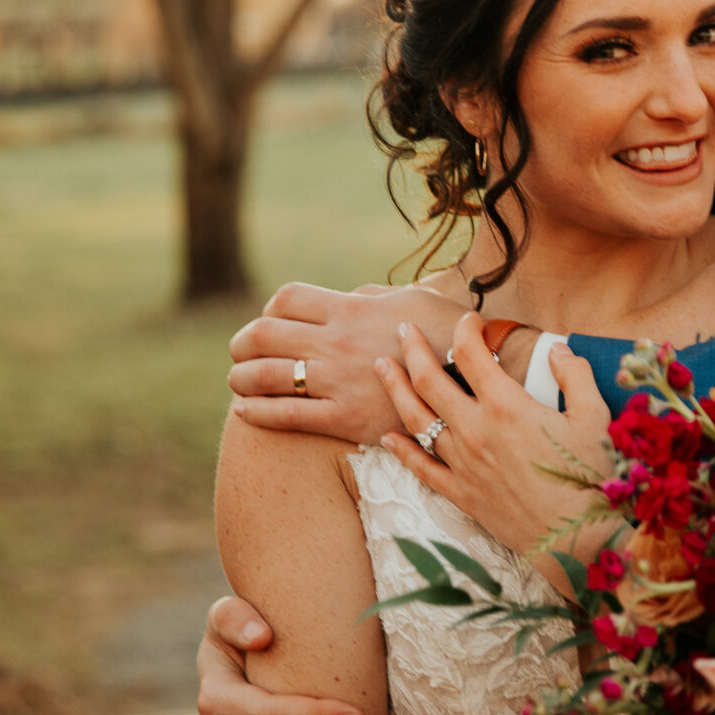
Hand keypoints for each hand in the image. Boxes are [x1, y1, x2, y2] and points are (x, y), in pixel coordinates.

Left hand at [227, 283, 470, 444]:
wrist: (476, 379)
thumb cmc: (450, 334)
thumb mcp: (414, 298)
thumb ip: (375, 296)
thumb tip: (353, 296)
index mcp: (351, 309)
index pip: (286, 300)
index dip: (268, 310)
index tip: (270, 322)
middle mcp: (336, 342)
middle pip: (263, 335)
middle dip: (242, 343)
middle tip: (239, 352)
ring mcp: (338, 381)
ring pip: (266, 376)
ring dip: (242, 378)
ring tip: (238, 382)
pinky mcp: (344, 418)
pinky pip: (286, 415)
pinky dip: (257, 412)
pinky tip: (244, 411)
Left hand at [376, 313, 613, 570]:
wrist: (579, 539)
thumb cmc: (591, 476)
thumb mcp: (594, 416)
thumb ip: (574, 375)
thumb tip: (558, 350)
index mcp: (506, 405)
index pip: (473, 353)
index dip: (467, 329)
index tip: (469, 319)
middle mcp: (475, 430)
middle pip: (430, 380)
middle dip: (413, 349)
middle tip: (403, 329)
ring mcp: (463, 464)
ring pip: (416, 419)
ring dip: (396, 389)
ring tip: (382, 367)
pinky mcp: (462, 494)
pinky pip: (422, 468)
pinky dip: (402, 451)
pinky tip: (387, 437)